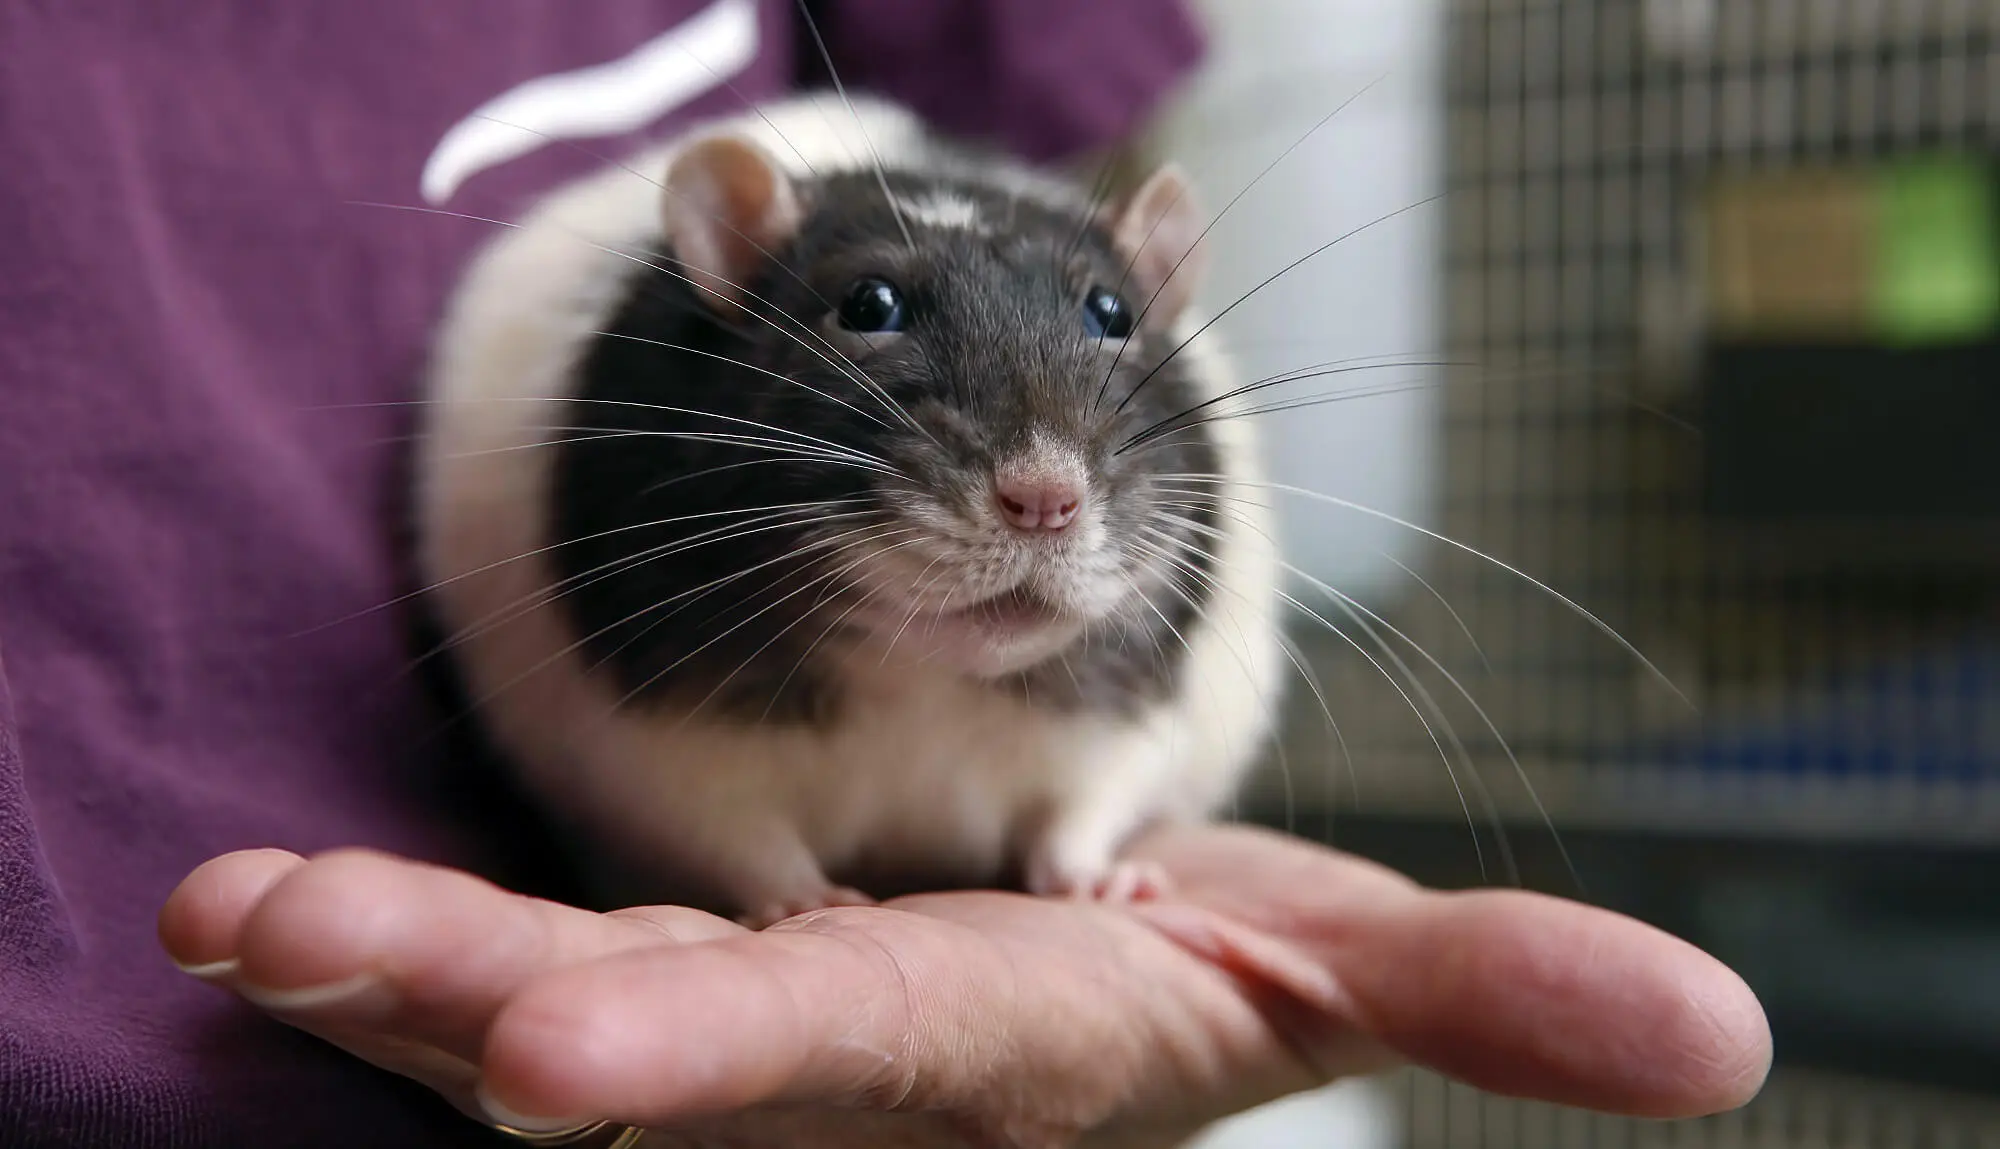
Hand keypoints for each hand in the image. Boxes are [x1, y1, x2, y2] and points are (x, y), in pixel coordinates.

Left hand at [158, 823, 1769, 1147]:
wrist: (1064, 979)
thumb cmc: (1186, 974)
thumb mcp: (1332, 958)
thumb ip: (1492, 993)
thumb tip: (1729, 1033)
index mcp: (975, 1034)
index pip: (838, 1047)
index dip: (706, 1065)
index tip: (540, 1074)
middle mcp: (819, 1057)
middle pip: (634, 1027)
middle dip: (459, 993)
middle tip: (275, 938)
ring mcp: (713, 1023)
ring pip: (533, 992)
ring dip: (369, 959)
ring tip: (219, 914)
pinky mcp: (650, 973)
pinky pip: (502, 955)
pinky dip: (365, 948)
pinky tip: (238, 922)